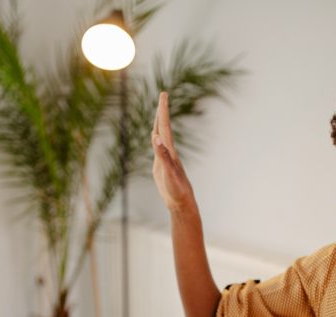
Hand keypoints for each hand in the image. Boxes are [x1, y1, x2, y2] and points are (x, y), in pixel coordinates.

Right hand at [152, 91, 194, 211]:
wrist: (181, 203)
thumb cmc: (176, 189)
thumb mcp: (169, 173)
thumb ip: (162, 155)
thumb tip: (156, 138)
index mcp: (169, 151)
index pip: (164, 126)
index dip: (163, 110)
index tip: (163, 94)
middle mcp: (168, 152)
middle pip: (163, 128)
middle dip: (162, 111)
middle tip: (163, 95)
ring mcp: (164, 159)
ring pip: (160, 137)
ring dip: (159, 123)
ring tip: (158, 112)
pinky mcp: (160, 167)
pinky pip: (157, 149)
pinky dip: (155, 140)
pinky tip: (155, 139)